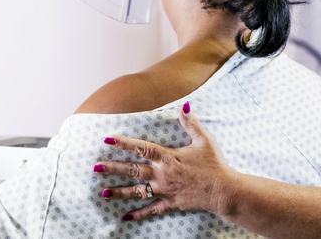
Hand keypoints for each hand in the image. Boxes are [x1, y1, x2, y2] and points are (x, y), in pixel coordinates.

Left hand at [94, 102, 238, 220]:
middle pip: (133, 170)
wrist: (225, 191)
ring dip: (119, 191)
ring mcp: (165, 190)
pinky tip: (125, 216)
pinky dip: (138, 213)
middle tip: (96, 167)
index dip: (124, 143)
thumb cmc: (215, 164)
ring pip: (137, 191)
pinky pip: (151, 209)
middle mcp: (162, 175)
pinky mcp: (171, 203)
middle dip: (113, 168)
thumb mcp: (204, 140)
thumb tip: (184, 105)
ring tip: (103, 192)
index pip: (142, 148)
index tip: (108, 139)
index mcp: (168, 157)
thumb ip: (191, 123)